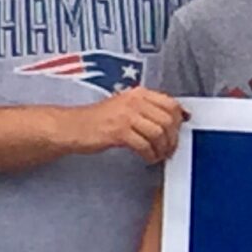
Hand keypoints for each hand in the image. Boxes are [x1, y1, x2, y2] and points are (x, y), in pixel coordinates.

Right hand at [66, 86, 185, 163]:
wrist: (72, 126)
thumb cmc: (98, 119)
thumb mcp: (126, 107)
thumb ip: (149, 109)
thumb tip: (177, 117)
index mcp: (138, 94)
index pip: (171, 103)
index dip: (179, 119)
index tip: (180, 130)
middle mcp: (133, 101)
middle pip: (168, 120)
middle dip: (172, 138)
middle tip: (169, 149)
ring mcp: (125, 116)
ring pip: (158, 133)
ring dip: (162, 149)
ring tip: (158, 155)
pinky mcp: (118, 131)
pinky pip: (144, 145)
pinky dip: (149, 155)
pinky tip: (147, 158)